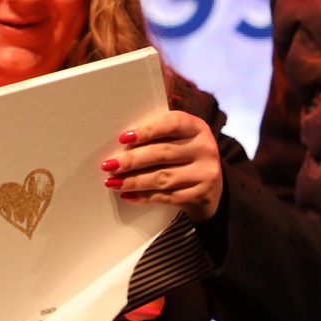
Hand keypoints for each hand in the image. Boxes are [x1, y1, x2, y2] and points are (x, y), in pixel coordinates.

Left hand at [102, 110, 223, 222]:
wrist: (211, 185)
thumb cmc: (184, 154)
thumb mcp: (179, 138)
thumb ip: (157, 135)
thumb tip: (120, 142)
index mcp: (197, 127)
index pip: (172, 123)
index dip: (147, 130)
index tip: (123, 138)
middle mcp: (205, 148)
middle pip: (162, 153)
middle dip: (132, 160)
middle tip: (109, 165)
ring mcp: (206, 173)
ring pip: (162, 177)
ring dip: (133, 180)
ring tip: (112, 182)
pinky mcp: (201, 195)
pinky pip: (167, 197)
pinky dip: (144, 196)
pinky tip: (127, 195)